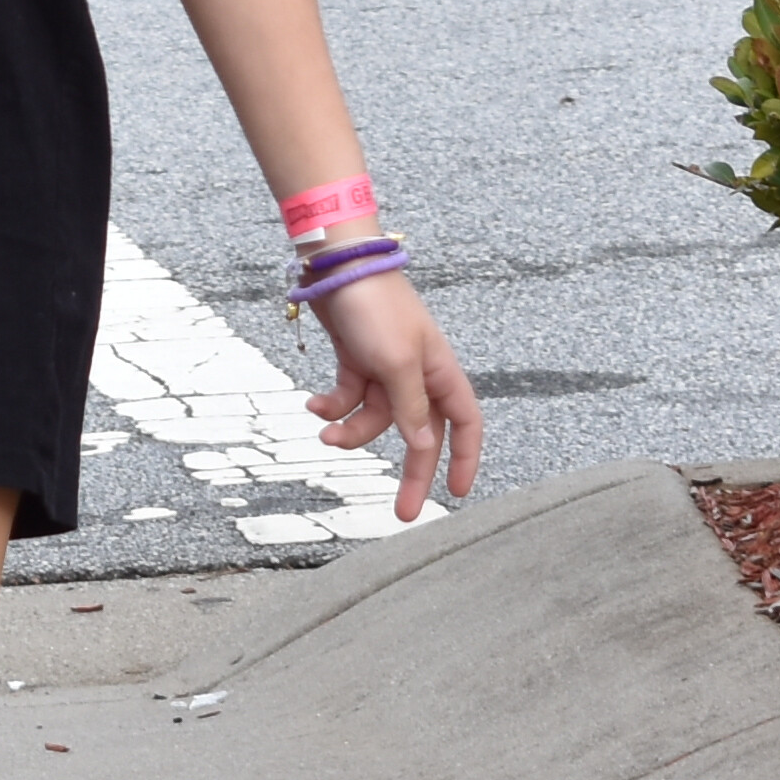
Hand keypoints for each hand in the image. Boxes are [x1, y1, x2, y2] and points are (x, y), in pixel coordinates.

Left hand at [306, 275, 482, 521]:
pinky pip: (348, 399)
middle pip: (420, 434)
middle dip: (410, 472)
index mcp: (440, 372)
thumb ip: (411, 408)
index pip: (465, 423)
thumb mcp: (397, 362)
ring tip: (325, 431)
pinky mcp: (355, 363)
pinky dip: (332, 406)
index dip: (466, 458)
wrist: (335, 267)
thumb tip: (425, 448)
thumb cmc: (376, 307)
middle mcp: (417, 374)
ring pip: (375, 419)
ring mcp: (384, 369)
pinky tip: (314, 404)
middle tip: (401, 512)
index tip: (456, 494)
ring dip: (350, 429)